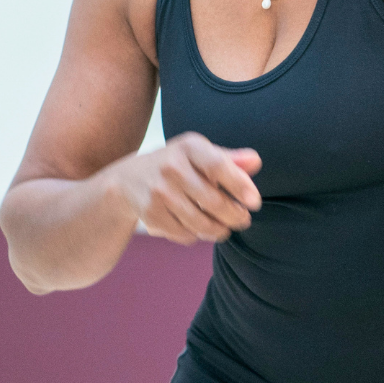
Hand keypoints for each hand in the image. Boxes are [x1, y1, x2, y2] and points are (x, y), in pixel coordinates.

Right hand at [115, 132, 261, 244]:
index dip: (240, 185)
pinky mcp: (151, 214)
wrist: (128, 179)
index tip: (254, 202)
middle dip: (234, 216)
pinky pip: (184, 233)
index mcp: (188, 147)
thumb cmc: (174, 164)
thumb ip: (228, 159)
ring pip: (200, 222)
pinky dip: (196, 235)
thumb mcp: (198, 154)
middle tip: (243, 220)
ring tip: (225, 228)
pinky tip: (199, 229)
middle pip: (212, 200)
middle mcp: (171, 167)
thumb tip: (256, 162)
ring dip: (219, 230)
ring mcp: (159, 192)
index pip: (218, 166)